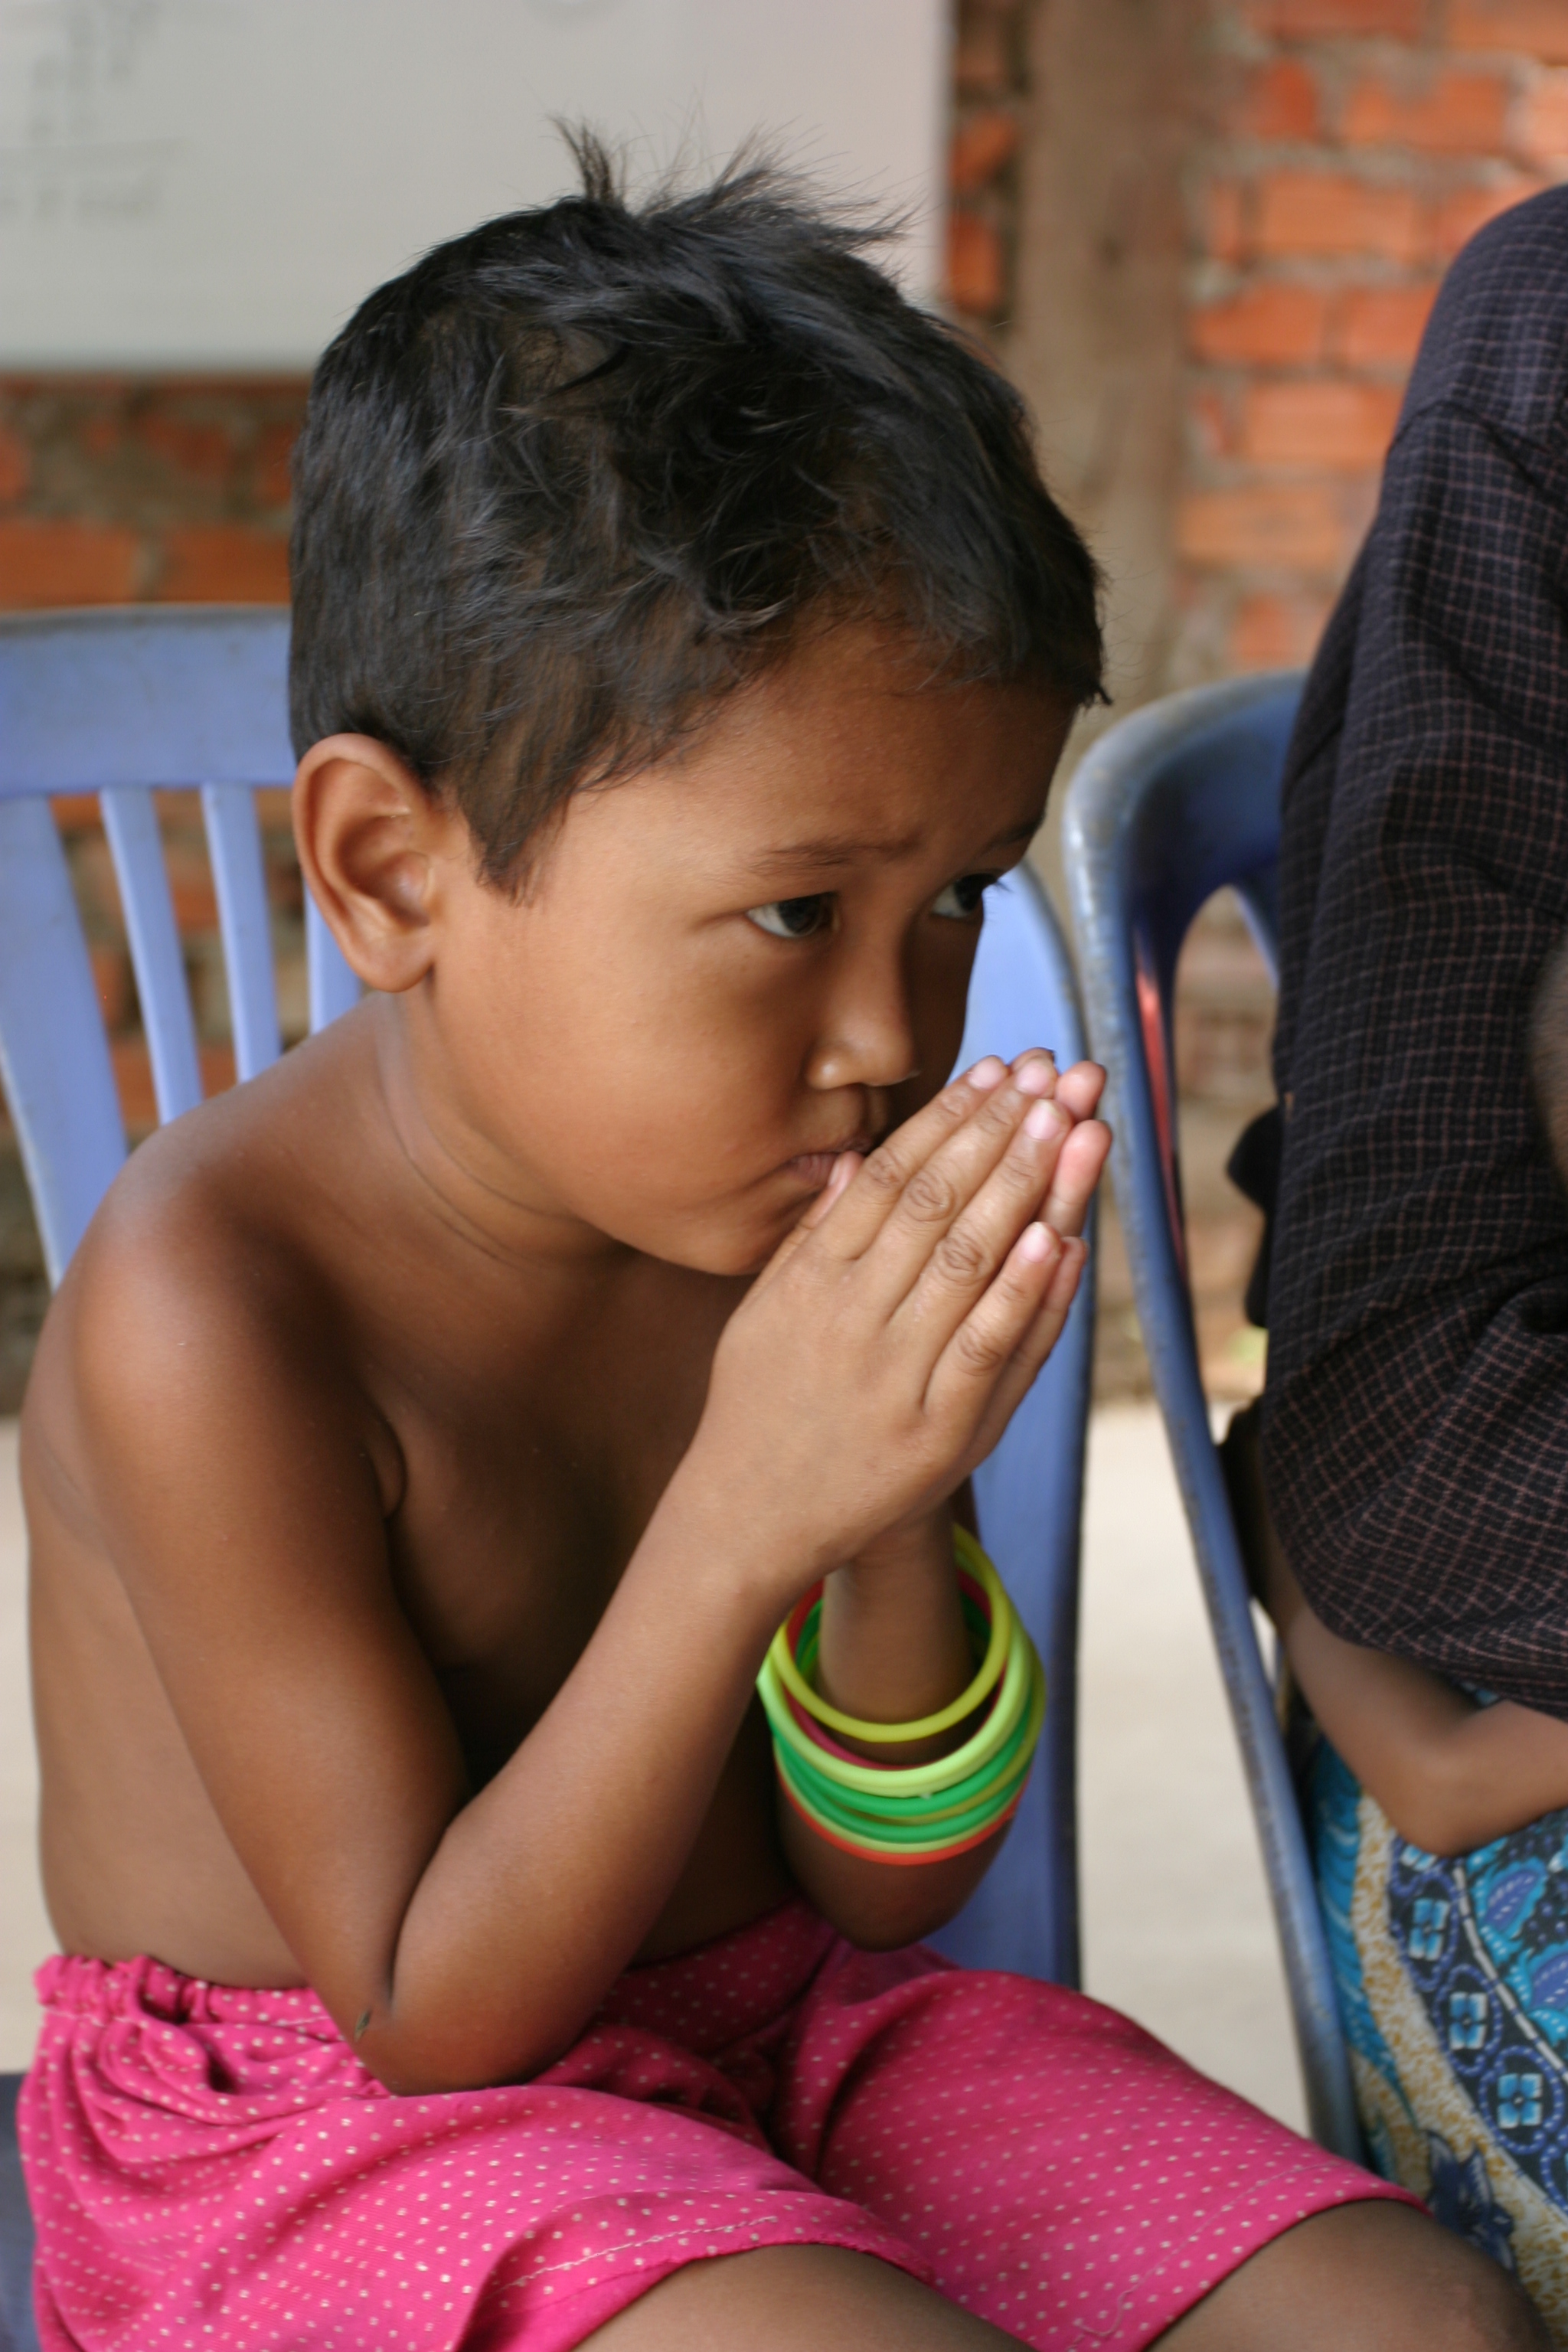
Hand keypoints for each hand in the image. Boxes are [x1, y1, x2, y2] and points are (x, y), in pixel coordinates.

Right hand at [678, 1051, 1109, 1606]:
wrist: (748, 1519)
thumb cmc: (763, 1404)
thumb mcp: (765, 1311)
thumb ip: (812, 1238)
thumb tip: (854, 1160)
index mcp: (808, 1280)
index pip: (890, 1178)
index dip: (948, 1119)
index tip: (994, 1070)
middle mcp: (850, 1319)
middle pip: (936, 1206)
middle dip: (1000, 1133)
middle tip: (1051, 1074)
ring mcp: (895, 1377)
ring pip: (969, 1266)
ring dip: (1027, 1188)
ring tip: (1073, 1123)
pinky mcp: (936, 1434)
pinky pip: (985, 1351)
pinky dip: (1023, 1294)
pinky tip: (1054, 1236)